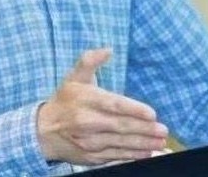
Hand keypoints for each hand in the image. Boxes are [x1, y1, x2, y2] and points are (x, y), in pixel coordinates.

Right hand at [37, 48, 168, 165]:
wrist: (44, 131)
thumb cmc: (64, 100)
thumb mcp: (74, 77)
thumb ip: (90, 60)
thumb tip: (109, 49)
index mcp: (85, 99)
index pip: (113, 104)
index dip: (133, 109)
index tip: (152, 113)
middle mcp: (87, 121)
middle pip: (120, 126)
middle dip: (144, 129)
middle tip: (163, 131)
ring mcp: (89, 141)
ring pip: (120, 144)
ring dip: (142, 144)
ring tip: (160, 143)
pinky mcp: (91, 157)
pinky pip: (115, 157)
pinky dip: (132, 156)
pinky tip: (146, 154)